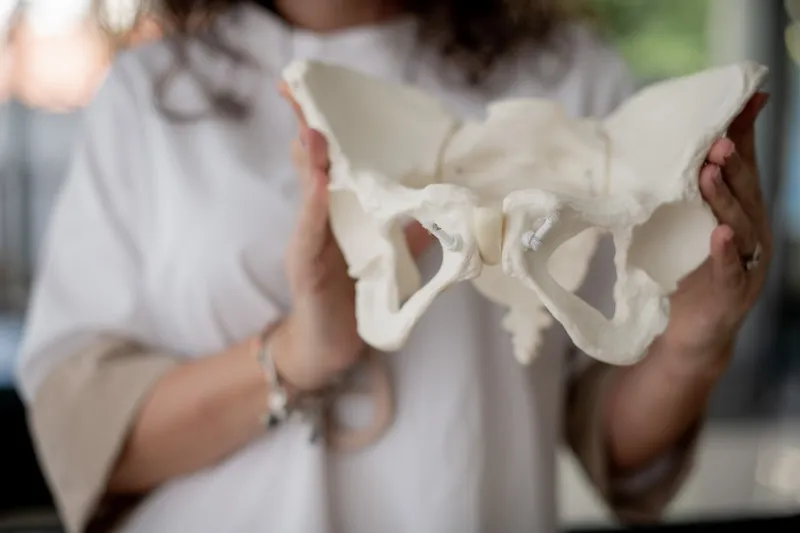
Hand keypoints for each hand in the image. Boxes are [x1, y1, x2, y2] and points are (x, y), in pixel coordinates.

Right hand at [273, 82, 433, 390]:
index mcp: (340, 211)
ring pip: (309, 191)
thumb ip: (410, 235)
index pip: (331, 159)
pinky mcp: (303, 265)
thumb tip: (445, 214)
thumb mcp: (388, 261)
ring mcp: (307, 239)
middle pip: (310, 163)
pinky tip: (320, 183)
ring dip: (312, 159)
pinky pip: (310, 231)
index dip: (327, 126)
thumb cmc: (353, 298)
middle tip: (301, 89)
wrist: (330, 345)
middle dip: (307, 125)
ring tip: (315, 130)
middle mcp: (319, 218)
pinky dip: (315, 205)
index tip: (319, 90)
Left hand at [661, 92, 771, 372]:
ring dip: (727, 197)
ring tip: (712, 172)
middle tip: (717, 138)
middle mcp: (750, 233)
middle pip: (746, 191)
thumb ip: (676, 193)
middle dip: (733, 162)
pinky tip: (722, 235)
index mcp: (738, 212)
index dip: (745, 135)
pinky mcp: (734, 292)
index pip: (743, 167)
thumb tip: (651, 155)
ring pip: (742, 225)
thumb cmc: (682, 274)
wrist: (687, 333)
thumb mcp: (679, 226)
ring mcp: (746, 263)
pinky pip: (732, 269)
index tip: (748, 100)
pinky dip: (727, 252)